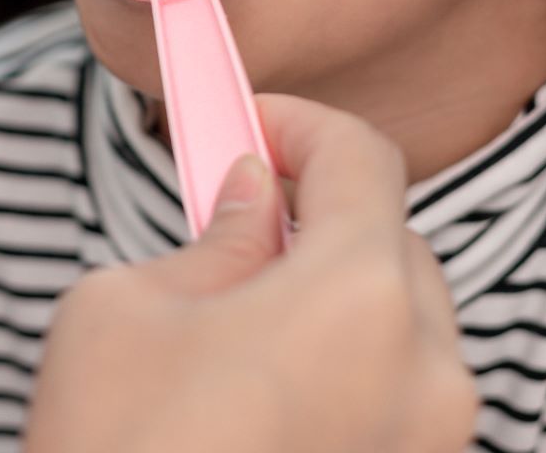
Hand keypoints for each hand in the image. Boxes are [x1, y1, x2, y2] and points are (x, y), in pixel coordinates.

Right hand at [24, 97, 476, 452]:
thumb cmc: (112, 451)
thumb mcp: (124, 309)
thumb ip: (209, 236)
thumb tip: (250, 202)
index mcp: (358, 299)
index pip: (364, 159)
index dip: (298, 126)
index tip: (246, 128)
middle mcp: (426, 372)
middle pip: (393, 242)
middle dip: (317, 215)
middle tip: (234, 216)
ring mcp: (433, 447)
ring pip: (404, 326)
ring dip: (334, 297)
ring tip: (238, 321)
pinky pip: (399, 399)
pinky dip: (348, 370)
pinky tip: (260, 393)